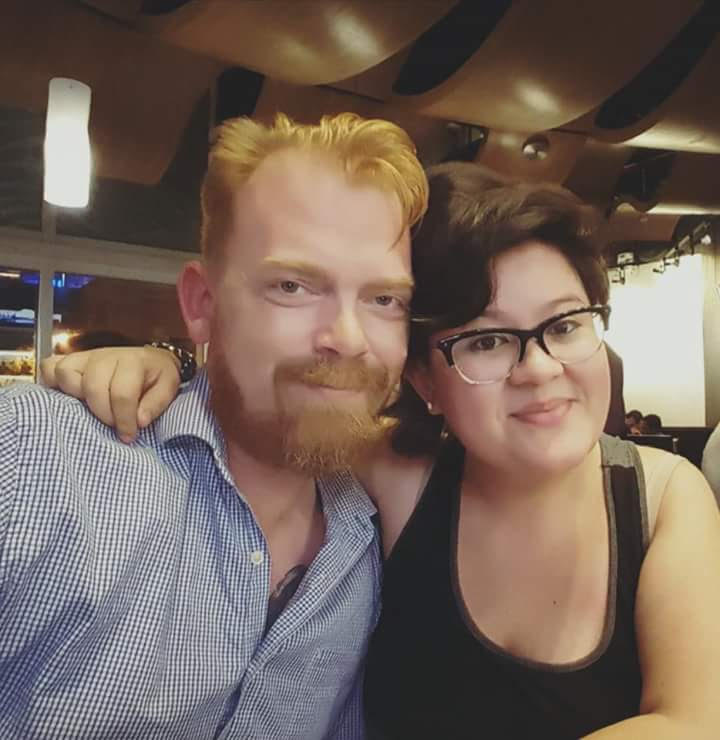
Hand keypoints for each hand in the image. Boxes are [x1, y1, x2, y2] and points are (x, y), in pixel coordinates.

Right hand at [40, 346, 181, 441]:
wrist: (151, 360)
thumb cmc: (157, 377)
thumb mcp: (168, 388)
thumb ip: (155, 405)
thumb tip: (138, 421)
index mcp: (133, 362)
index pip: (122, 393)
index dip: (124, 419)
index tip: (128, 435)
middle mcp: (106, 356)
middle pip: (92, 386)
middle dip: (103, 414)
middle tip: (114, 426)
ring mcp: (86, 357)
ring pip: (66, 373)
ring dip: (77, 397)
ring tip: (91, 410)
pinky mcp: (72, 361)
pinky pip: (49, 367)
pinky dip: (53, 383)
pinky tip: (67, 398)